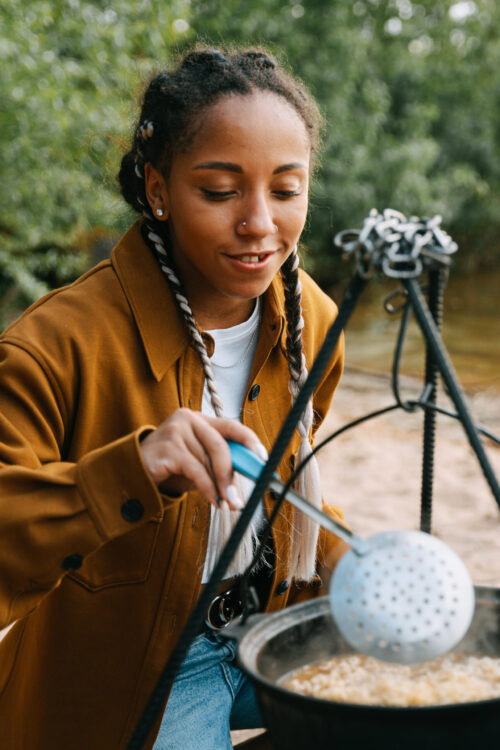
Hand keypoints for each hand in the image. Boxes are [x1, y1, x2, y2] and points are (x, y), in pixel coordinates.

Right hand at [139, 409, 266, 509]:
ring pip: (208, 462)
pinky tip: (212, 500)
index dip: (250, 442)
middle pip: (221, 445)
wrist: (132, 474)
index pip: (231, 425)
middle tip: (239, 498)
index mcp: (199, 419)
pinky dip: (208, 489)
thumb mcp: (198, 462)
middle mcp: (188, 419)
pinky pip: (196, 471)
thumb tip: (249, 472)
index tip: (263, 460)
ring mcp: (175, 431)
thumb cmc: (170, 468)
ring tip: (224, 503)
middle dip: (232, 474)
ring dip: (219, 487)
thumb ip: (218, 462)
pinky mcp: (166, 448)